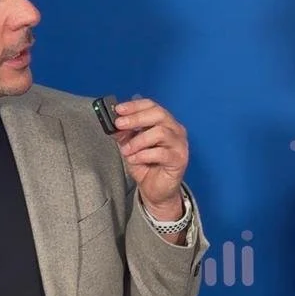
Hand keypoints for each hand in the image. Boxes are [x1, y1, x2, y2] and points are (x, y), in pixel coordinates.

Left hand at [114, 98, 188, 213]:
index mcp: (164, 122)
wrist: (156, 190)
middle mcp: (175, 130)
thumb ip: (124, 134)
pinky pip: (161, 152)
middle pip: (158, 114)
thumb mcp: (130, 146)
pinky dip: (144, 155)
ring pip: (160, 132)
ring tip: (127, 150)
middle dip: (136, 118)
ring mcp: (180, 144)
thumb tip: (114, 123)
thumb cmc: (147, 166)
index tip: (118, 109)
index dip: (135, 105)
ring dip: (138, 140)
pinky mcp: (180, 159)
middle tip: (119, 124)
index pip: (152, 105)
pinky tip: (135, 159)